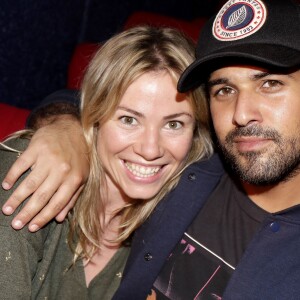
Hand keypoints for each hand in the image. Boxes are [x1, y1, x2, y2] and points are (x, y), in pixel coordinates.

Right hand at [1, 115, 88, 230]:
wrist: (74, 129)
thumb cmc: (79, 157)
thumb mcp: (83, 177)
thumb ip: (73, 198)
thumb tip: (59, 218)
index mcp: (75, 179)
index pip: (57, 204)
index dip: (43, 217)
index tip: (31, 227)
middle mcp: (62, 170)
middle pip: (41, 197)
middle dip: (27, 213)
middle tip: (15, 224)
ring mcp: (48, 158)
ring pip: (29, 184)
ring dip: (16, 198)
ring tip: (6, 210)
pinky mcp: (37, 148)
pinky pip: (21, 165)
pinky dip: (12, 176)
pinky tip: (6, 185)